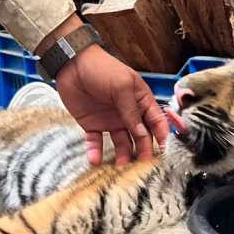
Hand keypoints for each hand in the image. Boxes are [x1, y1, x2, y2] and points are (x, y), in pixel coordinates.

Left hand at [55, 44, 169, 165]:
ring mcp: (111, 121)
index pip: (157, 122)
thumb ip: (133, 112)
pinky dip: (96, 152)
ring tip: (120, 168)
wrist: (71, 64)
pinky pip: (96, 142)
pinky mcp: (93, 125)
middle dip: (143, 152)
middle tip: (142, 167)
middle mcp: (129, 114)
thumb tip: (143, 135)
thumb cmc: (102, 69)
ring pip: (121, 144)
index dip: (161, 137)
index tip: (162, 154)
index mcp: (141, 102)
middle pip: (141, 137)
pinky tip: (95, 161)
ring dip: (122, 156)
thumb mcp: (122, 87)